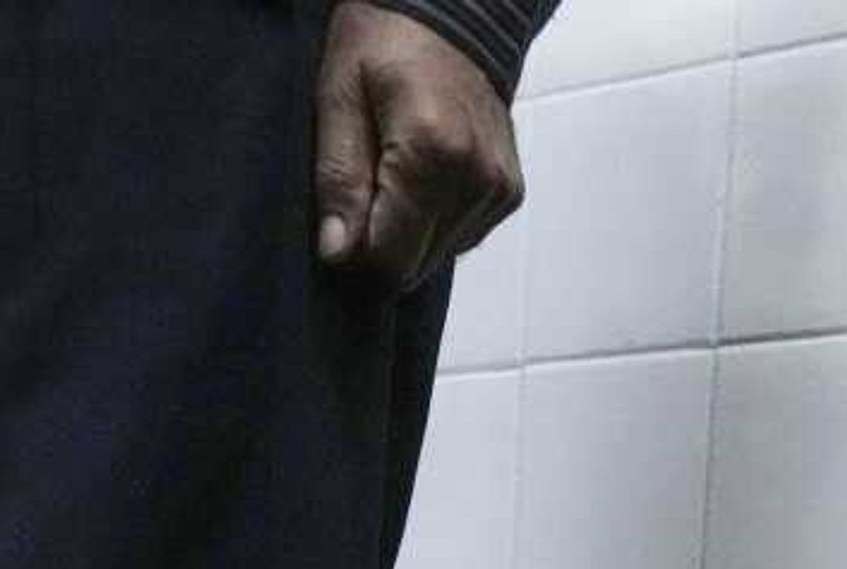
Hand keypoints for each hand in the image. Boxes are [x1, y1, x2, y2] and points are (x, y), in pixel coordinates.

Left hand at [311, 2, 523, 290]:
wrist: (451, 14)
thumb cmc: (385, 42)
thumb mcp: (339, 96)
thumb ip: (339, 177)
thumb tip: (338, 253)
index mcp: (433, 152)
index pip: (391, 257)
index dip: (356, 256)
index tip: (337, 229)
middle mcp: (477, 177)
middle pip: (416, 266)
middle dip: (382, 246)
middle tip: (359, 197)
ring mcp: (499, 188)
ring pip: (438, 257)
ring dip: (409, 235)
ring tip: (392, 178)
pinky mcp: (508, 192)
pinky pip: (461, 237)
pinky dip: (434, 224)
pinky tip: (421, 182)